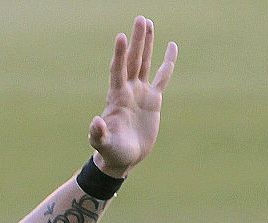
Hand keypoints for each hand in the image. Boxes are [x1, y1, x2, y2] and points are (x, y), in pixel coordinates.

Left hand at [88, 16, 177, 176]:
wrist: (122, 159)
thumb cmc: (111, 152)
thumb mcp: (103, 144)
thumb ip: (98, 133)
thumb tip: (95, 122)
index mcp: (116, 98)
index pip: (118, 70)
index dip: (120, 54)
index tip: (121, 36)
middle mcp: (128, 90)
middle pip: (133, 59)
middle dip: (136, 40)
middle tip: (140, 18)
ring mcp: (141, 93)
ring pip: (146, 62)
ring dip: (147, 44)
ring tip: (148, 23)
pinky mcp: (153, 100)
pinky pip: (163, 76)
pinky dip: (168, 62)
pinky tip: (172, 46)